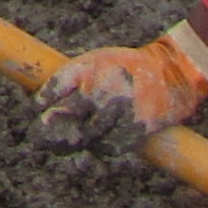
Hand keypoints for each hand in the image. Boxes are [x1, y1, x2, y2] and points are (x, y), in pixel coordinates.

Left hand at [36, 23, 207, 148]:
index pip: (55, 86)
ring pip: (86, 137)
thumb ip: (72, 79)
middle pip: (65, 117)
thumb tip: (42, 105)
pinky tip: (101, 139)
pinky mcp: (134, 129)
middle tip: (37, 140)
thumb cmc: (127, 68)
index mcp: (89, 67)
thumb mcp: (96, 60)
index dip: (41, 102)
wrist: (172, 74)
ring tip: (68, 142)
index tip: (35, 111)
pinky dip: (101, 146)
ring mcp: (118, 111)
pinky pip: (108, 147)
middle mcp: (101, 88)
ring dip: (77, 141)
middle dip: (47, 131)